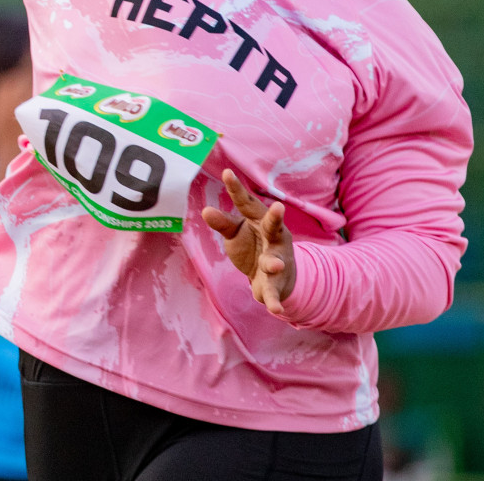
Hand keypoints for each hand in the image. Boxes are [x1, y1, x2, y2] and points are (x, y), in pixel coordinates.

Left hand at [200, 168, 296, 313]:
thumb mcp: (236, 233)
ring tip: (272, 264)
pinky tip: (275, 310)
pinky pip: (276, 293)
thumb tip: (205, 210)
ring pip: (277, 261)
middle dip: (276, 219)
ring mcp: (278, 260)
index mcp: (260, 221)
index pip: (248, 204)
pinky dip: (275, 301)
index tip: (227, 173)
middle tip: (278, 209)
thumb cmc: (253, 246)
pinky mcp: (277, 284)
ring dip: (274, 263)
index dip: (237, 190)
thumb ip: (223, 224)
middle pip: (274, 227)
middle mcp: (274, 238)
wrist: (274, 277)